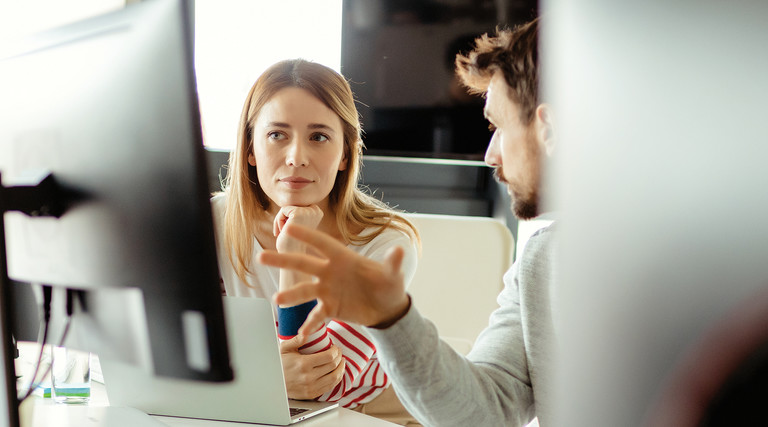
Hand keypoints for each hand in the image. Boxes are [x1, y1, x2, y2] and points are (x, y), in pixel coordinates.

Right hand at [257, 224, 410, 335]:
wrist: (387, 309)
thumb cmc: (388, 285)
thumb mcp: (392, 275)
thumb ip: (392, 263)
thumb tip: (399, 251)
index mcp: (343, 258)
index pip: (322, 244)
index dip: (307, 236)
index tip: (289, 227)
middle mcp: (330, 272)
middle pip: (304, 264)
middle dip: (283, 260)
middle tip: (262, 257)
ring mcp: (327, 290)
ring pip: (304, 291)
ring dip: (291, 295)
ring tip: (277, 300)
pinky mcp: (330, 307)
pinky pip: (315, 316)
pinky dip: (309, 324)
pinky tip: (300, 334)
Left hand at [273, 205, 322, 252]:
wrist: (291, 259)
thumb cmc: (291, 243)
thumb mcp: (296, 224)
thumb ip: (295, 212)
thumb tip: (288, 202)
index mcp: (318, 212)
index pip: (296, 205)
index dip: (289, 217)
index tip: (288, 231)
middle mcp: (316, 210)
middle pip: (291, 204)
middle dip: (284, 218)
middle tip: (282, 233)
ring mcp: (308, 212)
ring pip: (286, 207)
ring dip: (280, 221)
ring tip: (282, 233)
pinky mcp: (299, 214)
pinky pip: (282, 210)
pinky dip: (278, 221)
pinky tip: (281, 232)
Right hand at [280, 335, 344, 399]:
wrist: (272, 382)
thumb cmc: (278, 364)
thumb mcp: (285, 349)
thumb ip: (297, 340)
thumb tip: (306, 332)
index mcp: (303, 364)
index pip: (329, 357)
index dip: (336, 351)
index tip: (335, 347)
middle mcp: (308, 377)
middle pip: (333, 366)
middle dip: (339, 357)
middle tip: (339, 353)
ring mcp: (311, 387)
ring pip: (334, 378)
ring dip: (341, 368)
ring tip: (341, 362)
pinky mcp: (311, 394)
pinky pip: (329, 387)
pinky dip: (336, 379)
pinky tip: (336, 373)